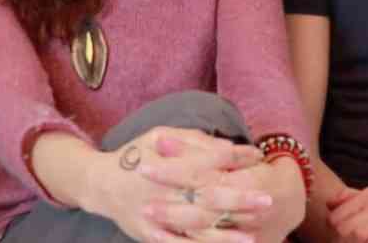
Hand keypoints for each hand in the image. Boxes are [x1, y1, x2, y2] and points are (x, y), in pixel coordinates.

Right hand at [88, 126, 264, 242]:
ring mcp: (156, 216)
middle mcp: (163, 191)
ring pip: (194, 227)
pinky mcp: (150, 235)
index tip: (258, 157)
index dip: (234, 158)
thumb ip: (194, 141)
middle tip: (268, 199)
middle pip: (205, 197)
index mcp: (167, 163)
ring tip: (252, 237)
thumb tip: (228, 149)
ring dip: (224, 235)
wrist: (100, 184)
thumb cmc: (137, 154)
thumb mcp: (161, 135)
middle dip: (238, 199)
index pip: (206, 160)